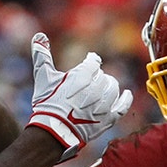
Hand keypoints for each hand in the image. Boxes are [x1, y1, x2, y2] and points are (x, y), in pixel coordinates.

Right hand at [26, 32, 132, 158]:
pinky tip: (127, 94)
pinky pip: (123, 106)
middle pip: (103, 75)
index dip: (91, 61)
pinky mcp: (108, 118)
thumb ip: (42, 55)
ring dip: (108, 86)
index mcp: (83, 75)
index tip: (89, 61)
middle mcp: (97, 87)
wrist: (54, 130)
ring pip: (112, 88)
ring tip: (101, 89)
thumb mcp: (43, 77)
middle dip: (96, 77)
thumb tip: (39, 35)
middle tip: (88, 82)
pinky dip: (126, 99)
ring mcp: (104, 104)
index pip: (93, 62)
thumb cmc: (47, 103)